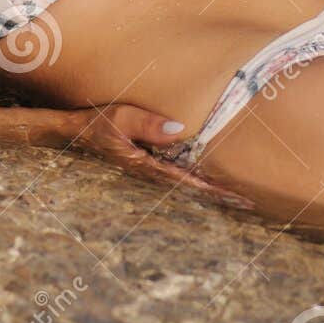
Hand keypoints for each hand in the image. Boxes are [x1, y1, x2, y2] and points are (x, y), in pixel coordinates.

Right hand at [55, 103, 256, 211]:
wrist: (72, 133)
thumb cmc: (96, 123)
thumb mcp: (120, 118)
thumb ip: (148, 124)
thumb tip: (180, 130)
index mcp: (147, 166)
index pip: (188, 181)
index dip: (214, 190)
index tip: (237, 197)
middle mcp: (150, 173)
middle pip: (192, 188)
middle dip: (219, 196)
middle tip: (250, 204)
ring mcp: (149, 169)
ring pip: (185, 184)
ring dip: (210, 190)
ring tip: (237, 197)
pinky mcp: (146, 162)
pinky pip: (176, 174)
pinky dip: (196, 179)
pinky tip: (208, 179)